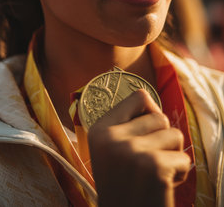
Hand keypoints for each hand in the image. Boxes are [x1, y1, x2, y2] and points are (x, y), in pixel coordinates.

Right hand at [88, 89, 189, 206]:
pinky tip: (163, 187)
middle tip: (148, 163)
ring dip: (172, 156)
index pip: (139, 97)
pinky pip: (184, 158)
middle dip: (163, 139)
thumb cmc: (122, 186)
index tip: (146, 133)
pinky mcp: (154, 167)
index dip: (150, 113)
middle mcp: (112, 137)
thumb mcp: (111, 151)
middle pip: (160, 117)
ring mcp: (132, 151)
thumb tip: (153, 104)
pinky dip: (180, 174)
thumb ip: (126, 125)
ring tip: (155, 173)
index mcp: (99, 130)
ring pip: (175, 135)